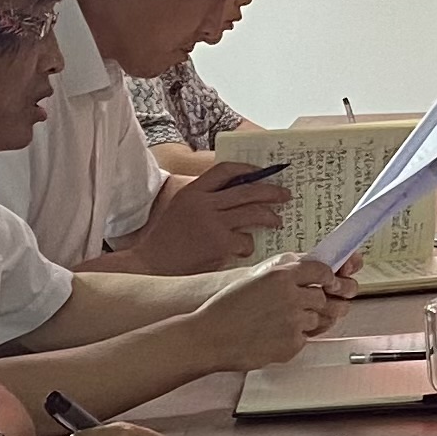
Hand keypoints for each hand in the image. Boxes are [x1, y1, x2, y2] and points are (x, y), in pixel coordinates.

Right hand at [119, 167, 289, 275]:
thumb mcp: (181, 208)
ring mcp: (212, 224)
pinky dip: (249, 244)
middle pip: (247, 190)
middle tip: (285, 195)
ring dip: (270, 217)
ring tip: (277, 221)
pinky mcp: (219, 245)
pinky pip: (246, 240)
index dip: (248, 170)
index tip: (263, 172)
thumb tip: (242, 194)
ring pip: (253, 213)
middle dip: (271, 192)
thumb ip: (205, 199)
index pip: (225, 170)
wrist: (151, 265)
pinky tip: (243, 249)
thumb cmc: (168, 240)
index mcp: (193, 192)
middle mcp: (203, 203)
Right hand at [185, 254, 352, 369]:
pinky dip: (293, 340)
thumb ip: (281, 279)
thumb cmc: (224, 311)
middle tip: (295, 309)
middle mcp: (291, 295)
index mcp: (280, 275)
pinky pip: (304, 340)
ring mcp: (294, 321)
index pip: (321, 271)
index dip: (327, 278)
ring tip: (276, 325)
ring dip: (302, 322)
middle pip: (321, 298)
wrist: (209, 338)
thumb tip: (302, 282)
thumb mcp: (254, 281)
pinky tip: (272, 337)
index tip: (328, 283)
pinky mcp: (292, 343)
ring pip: (316, 320)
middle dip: (312, 303)